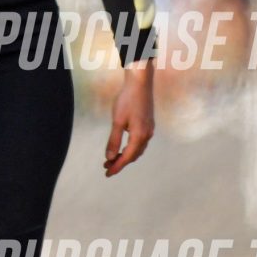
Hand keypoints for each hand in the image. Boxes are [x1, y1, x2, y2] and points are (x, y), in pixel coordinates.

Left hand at [103, 62, 154, 176]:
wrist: (140, 83)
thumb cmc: (127, 100)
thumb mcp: (117, 121)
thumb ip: (114, 140)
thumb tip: (109, 158)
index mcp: (139, 135)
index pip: (127, 157)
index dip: (117, 166)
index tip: (107, 173)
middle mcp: (147, 135)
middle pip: (134, 155)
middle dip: (120, 162)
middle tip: (107, 167)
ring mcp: (149, 129)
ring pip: (138, 149)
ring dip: (126, 155)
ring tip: (113, 158)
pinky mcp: (148, 124)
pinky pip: (140, 142)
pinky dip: (131, 148)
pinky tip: (124, 146)